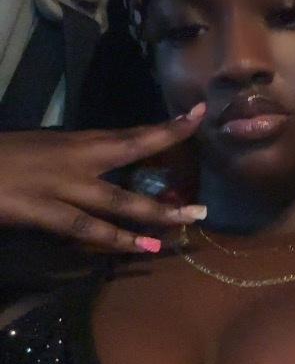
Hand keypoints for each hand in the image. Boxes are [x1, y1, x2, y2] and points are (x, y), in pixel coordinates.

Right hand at [0, 104, 206, 252]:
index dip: (167, 126)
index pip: (131, 132)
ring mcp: (61, 185)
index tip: (199, 114)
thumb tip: (106, 168)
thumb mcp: (44, 151)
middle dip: (170, 155)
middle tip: (205, 180)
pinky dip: (116, 240)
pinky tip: (141, 249)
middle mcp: (75, 158)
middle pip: (132, 151)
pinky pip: (87, 229)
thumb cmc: (3, 158)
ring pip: (119, 200)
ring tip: (186, 223)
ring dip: (155, 213)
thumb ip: (76, 159)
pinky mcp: (43, 210)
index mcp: (76, 141)